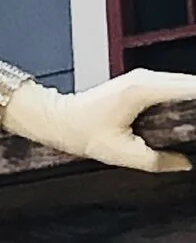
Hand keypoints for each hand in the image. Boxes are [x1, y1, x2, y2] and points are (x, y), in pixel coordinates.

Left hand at [10, 71, 195, 174]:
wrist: (59, 119)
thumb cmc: (82, 132)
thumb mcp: (120, 153)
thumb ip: (156, 161)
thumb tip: (185, 164)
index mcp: (143, 90)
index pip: (190, 90)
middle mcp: (145, 78)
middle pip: (191, 84)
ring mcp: (143, 78)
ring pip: (183, 84)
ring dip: (194, 100)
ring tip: (195, 122)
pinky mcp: (141, 83)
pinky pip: (173, 87)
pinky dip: (185, 99)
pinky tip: (189, 116)